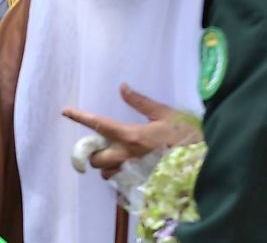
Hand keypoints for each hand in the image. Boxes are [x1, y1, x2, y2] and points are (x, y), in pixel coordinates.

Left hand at [62, 83, 201, 178]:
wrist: (206, 161)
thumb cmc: (187, 135)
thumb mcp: (165, 114)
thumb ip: (141, 102)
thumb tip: (122, 87)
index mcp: (131, 135)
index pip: (98, 125)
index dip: (80, 117)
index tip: (66, 111)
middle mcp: (127, 155)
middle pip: (96, 158)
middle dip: (94, 152)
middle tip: (102, 145)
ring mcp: (134, 171)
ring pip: (106, 173)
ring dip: (107, 166)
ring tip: (118, 157)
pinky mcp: (142, 183)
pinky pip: (121, 184)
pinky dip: (120, 177)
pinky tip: (130, 168)